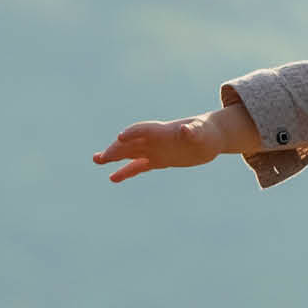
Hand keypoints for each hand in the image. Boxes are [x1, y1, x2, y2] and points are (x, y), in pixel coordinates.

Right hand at [92, 109, 235, 181]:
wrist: (211, 137)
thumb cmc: (207, 132)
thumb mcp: (202, 132)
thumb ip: (192, 131)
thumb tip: (186, 130)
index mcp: (164, 131)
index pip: (144, 129)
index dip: (133, 133)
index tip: (120, 138)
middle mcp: (156, 140)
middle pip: (131, 143)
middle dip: (116, 149)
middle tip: (100, 158)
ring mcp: (156, 150)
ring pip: (131, 153)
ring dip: (114, 156)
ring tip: (97, 160)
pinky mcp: (159, 160)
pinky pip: (139, 166)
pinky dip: (127, 171)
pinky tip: (113, 177)